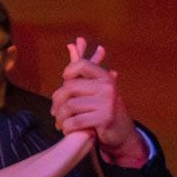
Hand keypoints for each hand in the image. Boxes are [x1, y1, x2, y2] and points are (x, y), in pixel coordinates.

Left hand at [51, 37, 145, 167]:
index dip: (69, 72)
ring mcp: (107, 103)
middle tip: (54, 112)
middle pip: (70, 87)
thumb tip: (73, 42)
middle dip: (57, 102)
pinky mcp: (104, 119)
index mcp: (104, 77)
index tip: (65, 82)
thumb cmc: (103, 109)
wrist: (122, 133)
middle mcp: (107, 87)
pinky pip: (75, 121)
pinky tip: (67, 130)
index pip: (82, 64)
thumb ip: (83, 68)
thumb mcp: (96, 86)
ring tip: (59, 123)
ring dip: (60, 118)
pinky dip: (67, 128)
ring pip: (70, 106)